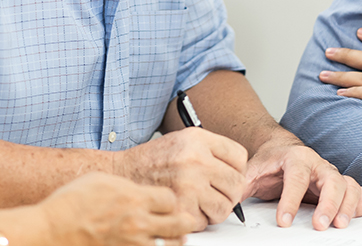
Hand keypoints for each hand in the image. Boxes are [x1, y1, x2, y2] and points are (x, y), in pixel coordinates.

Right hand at [38, 173, 193, 245]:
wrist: (52, 230)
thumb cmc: (70, 204)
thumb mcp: (102, 180)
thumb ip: (128, 186)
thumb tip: (141, 191)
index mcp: (134, 199)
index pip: (171, 199)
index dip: (170, 201)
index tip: (165, 203)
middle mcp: (138, 224)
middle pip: (180, 224)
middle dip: (184, 222)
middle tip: (184, 221)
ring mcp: (133, 245)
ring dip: (173, 241)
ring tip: (171, 238)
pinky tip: (150, 244)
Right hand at [115, 127, 246, 230]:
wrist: (121, 173)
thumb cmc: (152, 160)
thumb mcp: (183, 140)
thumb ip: (211, 151)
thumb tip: (239, 171)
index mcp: (197, 139)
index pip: (239, 157)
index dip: (236, 169)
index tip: (227, 174)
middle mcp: (195, 160)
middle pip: (236, 185)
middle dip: (228, 193)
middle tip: (215, 194)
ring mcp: (188, 185)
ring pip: (224, 207)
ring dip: (214, 210)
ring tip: (198, 202)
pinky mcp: (180, 208)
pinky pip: (203, 222)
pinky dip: (195, 220)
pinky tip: (183, 207)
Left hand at [243, 138, 361, 230]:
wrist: (282, 150)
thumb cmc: (270, 162)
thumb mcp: (253, 170)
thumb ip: (243, 184)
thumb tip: (230, 201)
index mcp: (296, 157)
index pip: (296, 177)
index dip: (291, 200)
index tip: (284, 222)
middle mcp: (318, 164)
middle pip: (331, 180)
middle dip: (328, 204)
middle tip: (320, 226)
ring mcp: (331, 174)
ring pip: (347, 185)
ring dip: (347, 206)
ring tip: (339, 225)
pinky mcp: (340, 184)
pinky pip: (358, 191)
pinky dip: (361, 202)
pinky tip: (355, 214)